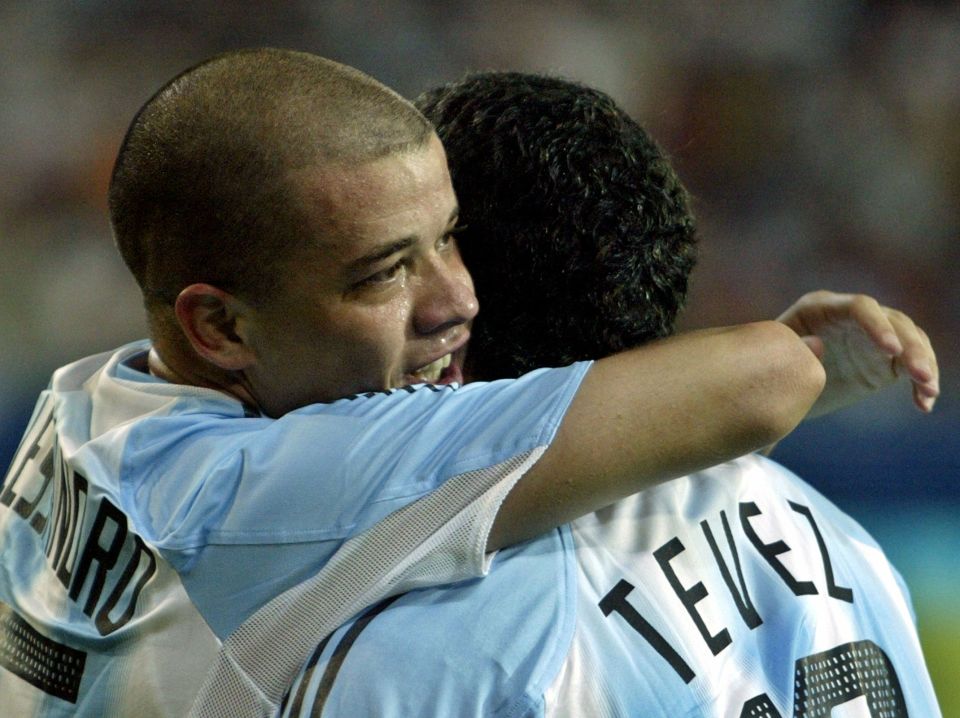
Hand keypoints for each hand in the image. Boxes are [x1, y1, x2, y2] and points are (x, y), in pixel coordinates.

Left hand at [777, 291, 938, 417]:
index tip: (891, 351)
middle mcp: (852, 316)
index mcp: (821, 308)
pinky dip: (920, 382)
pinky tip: (923, 404)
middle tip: (921, 375)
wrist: (774, 384)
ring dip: (923, 363)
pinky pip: (910, 365)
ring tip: (929, 391)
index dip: (878, 325)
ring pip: (909, 341)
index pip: (859, 307)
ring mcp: (871, 336)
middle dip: (911, 347)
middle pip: (893, 322)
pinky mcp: (884, 359)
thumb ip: (792, 352)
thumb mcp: (774, 359)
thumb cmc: (766, 367)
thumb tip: (814, 347)